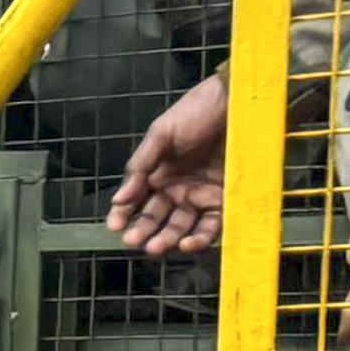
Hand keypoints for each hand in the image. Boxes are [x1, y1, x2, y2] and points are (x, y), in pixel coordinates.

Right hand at [109, 73, 229, 257]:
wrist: (234, 103)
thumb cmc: (195, 113)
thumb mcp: (161, 134)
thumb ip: (140, 166)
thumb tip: (119, 199)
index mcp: (156, 174)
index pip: (134, 201)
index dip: (123, 215)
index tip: (115, 227)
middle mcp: (176, 188)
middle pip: (156, 218)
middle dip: (143, 231)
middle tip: (134, 241)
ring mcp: (200, 195)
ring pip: (180, 226)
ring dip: (167, 239)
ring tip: (156, 247)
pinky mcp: (224, 199)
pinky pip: (210, 224)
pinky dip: (198, 237)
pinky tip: (187, 243)